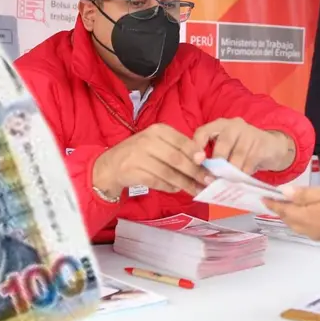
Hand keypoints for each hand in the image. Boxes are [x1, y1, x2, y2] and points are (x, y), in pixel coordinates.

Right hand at [93, 124, 214, 196]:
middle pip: (176, 158)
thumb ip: (178, 149)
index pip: (181, 141)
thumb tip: (202, 161)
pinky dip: (169, 187)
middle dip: (194, 171)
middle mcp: (147, 140)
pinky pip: (157, 181)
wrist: (111, 164)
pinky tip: (177, 189)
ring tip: (197, 190)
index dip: (195, 153)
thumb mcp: (158, 143)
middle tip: (208, 181)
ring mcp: (138, 156)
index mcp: (157, 130)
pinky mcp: (132, 172)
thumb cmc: (140, 153)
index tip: (208, 163)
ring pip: (168, 172)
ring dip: (185, 183)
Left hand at [193, 118, 294, 174]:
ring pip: (237, 156)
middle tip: (213, 180)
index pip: (203, 132)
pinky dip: (244, 174)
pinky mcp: (261, 143)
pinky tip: (241, 180)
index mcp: (219, 125)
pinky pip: (250, 162)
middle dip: (217, 165)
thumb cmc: (242, 151)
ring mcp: (249, 133)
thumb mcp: (226, 151)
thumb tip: (199, 182)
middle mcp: (233, 125)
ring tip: (226, 184)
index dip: (196, 147)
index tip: (196, 163)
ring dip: (231, 172)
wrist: (272, 148)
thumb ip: (213, 160)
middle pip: (222, 144)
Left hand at [263, 184, 319, 244]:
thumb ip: (303, 194)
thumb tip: (283, 192)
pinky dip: (302, 222)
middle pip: (289, 220)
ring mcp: (319, 235)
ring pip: (298, 226)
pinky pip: (309, 230)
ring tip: (289, 207)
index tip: (263, 198)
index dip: (272, 203)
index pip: (283, 210)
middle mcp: (309, 229)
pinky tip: (307, 216)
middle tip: (275, 201)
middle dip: (281, 211)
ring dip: (291, 217)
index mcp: (305, 217)